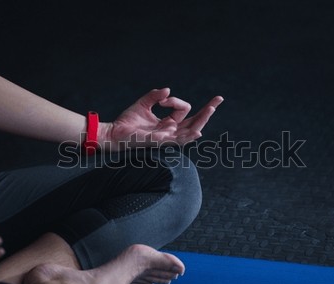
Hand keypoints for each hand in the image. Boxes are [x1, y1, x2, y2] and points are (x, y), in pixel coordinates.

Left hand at [99, 88, 223, 150]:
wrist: (114, 132)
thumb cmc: (127, 122)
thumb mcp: (143, 104)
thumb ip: (155, 96)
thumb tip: (168, 90)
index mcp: (168, 125)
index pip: (184, 110)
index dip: (175, 101)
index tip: (162, 100)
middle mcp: (171, 132)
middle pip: (195, 122)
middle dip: (207, 111)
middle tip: (219, 98)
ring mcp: (166, 138)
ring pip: (190, 131)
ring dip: (202, 120)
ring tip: (212, 109)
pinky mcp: (159, 142)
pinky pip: (176, 140)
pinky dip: (187, 136)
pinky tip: (197, 132)